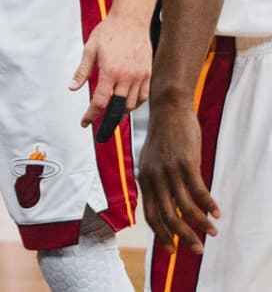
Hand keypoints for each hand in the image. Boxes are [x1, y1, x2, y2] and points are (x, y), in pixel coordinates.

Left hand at [71, 8, 151, 127]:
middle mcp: (127, 77)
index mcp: (110, 72)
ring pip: (132, 104)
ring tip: (111, 115)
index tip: (84, 123)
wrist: (131, 20)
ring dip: (121, 112)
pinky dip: (135, 104)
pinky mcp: (148, 73)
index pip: (100, 101)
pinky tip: (126, 105)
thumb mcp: (89, 50)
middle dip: (108, 121)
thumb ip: (82, 71)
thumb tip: (72, 88)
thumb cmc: (107, 33)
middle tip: (100, 131)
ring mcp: (140, 76)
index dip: (91, 115)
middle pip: (118, 108)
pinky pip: (144, 96)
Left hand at [139, 99, 218, 251]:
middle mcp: (153, 178)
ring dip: (199, 223)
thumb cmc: (163, 139)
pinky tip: (217, 213)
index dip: (161, 235)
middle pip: (166, 215)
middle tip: (197, 250)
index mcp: (143, 179)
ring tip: (213, 233)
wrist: (167, 110)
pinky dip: (208, 204)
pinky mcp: (185, 163)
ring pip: (183, 206)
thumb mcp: (154, 162)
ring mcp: (168, 170)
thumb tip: (169, 205)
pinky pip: (198, 190)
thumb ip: (158, 183)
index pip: (150, 215)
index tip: (172, 250)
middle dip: (182, 236)